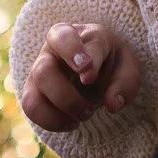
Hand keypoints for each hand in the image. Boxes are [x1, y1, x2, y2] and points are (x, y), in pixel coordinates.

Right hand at [20, 22, 141, 133]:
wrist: (97, 73)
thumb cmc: (111, 65)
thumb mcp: (127, 69)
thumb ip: (125, 84)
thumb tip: (112, 105)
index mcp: (78, 34)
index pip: (67, 38)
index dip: (76, 56)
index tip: (88, 76)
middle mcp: (52, 49)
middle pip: (44, 70)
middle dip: (64, 94)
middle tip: (89, 109)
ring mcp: (38, 70)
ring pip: (35, 92)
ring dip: (61, 109)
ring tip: (85, 115)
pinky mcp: (33, 91)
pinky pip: (30, 107)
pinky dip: (52, 122)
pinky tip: (72, 123)